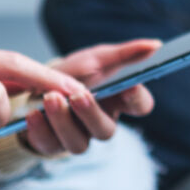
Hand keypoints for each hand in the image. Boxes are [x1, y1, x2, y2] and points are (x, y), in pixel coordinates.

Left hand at [21, 39, 159, 154]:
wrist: (38, 84)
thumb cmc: (75, 72)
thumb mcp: (98, 58)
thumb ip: (126, 53)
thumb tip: (156, 44)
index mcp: (118, 102)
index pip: (140, 106)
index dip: (137, 99)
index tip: (131, 84)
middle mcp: (100, 124)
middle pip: (106, 130)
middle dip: (91, 113)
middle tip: (79, 95)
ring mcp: (77, 137)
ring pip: (78, 144)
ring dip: (64, 122)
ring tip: (51, 99)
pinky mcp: (51, 145)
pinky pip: (48, 145)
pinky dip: (40, 130)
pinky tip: (33, 114)